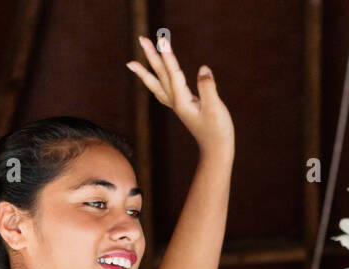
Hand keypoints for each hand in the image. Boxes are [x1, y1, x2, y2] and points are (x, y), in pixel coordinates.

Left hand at [127, 34, 233, 157]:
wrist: (216, 150)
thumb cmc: (217, 130)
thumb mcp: (215, 108)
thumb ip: (208, 88)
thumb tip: (203, 69)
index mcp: (182, 101)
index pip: (173, 73)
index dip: (168, 55)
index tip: (161, 40)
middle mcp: (175, 102)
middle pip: (160, 75)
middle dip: (151, 56)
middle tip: (141, 38)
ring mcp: (177, 105)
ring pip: (157, 84)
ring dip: (146, 71)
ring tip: (131, 62)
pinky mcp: (182, 107)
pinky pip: (163, 91)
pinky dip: (155, 82)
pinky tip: (153, 79)